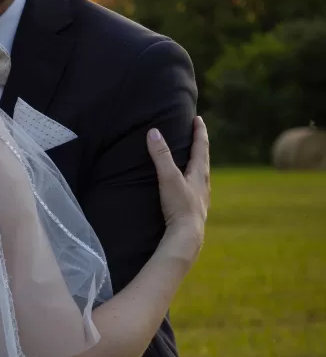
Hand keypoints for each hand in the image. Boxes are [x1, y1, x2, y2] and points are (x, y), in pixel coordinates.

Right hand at [147, 115, 209, 263]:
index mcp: (199, 173)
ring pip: (201, 176)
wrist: (187, 237)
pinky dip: (192, 182)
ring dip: (197, 165)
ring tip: (192, 160)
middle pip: (204, 160)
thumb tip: (153, 132)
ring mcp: (201, 198)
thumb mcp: (168, 178)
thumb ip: (160, 156)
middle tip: (197, 135)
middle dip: (200, 146)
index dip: (199, 131)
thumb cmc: (180, 206)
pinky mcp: (194, 211)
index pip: (201, 147)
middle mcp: (203, 184)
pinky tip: (187, 189)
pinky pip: (195, 190)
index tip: (198, 119)